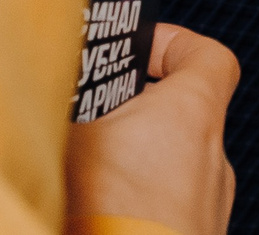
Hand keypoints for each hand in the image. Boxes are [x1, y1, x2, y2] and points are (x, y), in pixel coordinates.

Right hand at [63, 23, 236, 234]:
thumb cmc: (111, 214)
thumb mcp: (73, 137)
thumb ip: (70, 101)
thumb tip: (45, 80)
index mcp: (194, 116)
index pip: (211, 57)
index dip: (173, 44)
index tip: (137, 49)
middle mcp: (213, 160)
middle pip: (182, 114)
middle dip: (136, 112)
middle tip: (92, 118)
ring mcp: (209, 208)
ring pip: (171, 167)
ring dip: (134, 164)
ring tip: (86, 173)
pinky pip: (168, 208)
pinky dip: (140, 203)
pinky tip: (100, 211)